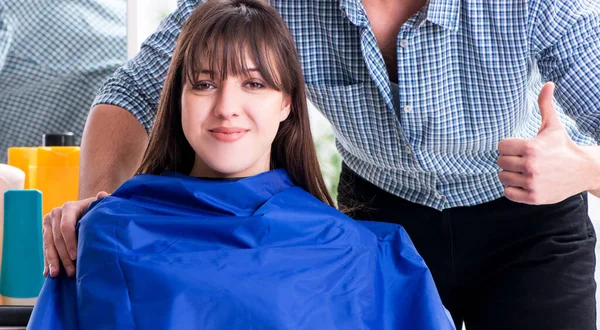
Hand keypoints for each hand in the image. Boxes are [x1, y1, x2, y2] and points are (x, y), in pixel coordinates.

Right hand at [43, 191, 108, 277]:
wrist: (86, 209)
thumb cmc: (96, 210)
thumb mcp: (99, 206)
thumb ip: (102, 202)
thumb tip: (102, 195)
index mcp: (68, 207)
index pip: (66, 227)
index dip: (70, 242)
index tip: (76, 257)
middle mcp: (55, 214)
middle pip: (57, 239)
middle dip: (63, 257)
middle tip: (71, 272)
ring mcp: (48, 224)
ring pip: (49, 245)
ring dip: (53, 261)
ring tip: (56, 275)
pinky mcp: (45, 232)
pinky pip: (45, 248)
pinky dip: (47, 261)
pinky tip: (47, 273)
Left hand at [497, 82, 596, 204]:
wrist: (584, 171)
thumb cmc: (563, 146)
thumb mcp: (553, 126)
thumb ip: (545, 105)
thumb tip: (548, 83)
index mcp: (531, 147)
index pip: (501, 147)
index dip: (509, 146)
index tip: (519, 148)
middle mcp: (530, 166)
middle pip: (501, 162)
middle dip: (509, 160)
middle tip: (523, 160)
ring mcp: (532, 182)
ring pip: (502, 177)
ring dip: (510, 175)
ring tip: (523, 171)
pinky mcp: (533, 197)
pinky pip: (508, 193)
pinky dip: (513, 189)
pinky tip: (523, 182)